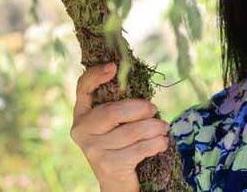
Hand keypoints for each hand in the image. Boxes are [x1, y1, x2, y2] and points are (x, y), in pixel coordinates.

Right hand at [70, 63, 169, 191]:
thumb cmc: (120, 144)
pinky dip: (155, 144)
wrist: (117, 182)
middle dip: (139, 108)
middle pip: (113, 112)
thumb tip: (137, 78)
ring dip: (153, 128)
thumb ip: (119, 103)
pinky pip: (138, 149)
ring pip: (130, 132)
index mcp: (82, 114)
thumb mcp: (116, 122)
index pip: (83, 88)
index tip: (114, 66)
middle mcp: (82, 130)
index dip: (96, 75)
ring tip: (164, 128)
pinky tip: (162, 142)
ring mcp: (93, 149)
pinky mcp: (108, 165)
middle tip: (154, 109)